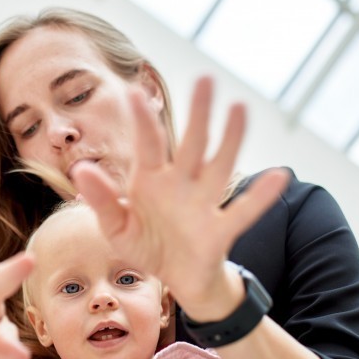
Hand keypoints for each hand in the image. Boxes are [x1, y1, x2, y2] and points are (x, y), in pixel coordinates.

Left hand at [72, 76, 289, 315]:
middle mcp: (181, 184)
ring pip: (219, 166)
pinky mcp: (220, 230)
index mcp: (151, 180)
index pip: (148, 146)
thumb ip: (101, 200)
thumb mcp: (116, 228)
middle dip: (198, 113)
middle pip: (192, 144)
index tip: (136, 91)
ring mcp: (203, 204)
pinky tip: (279, 175)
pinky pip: (242, 211)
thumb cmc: (146, 246)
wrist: (177, 280)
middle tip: (206, 78)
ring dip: (230, 139)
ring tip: (240, 108)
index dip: (143, 121)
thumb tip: (79, 169)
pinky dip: (260, 196)